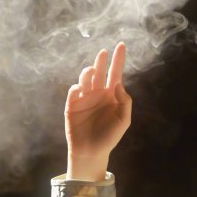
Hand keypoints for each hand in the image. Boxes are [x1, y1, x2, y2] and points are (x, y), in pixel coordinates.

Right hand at [65, 42, 131, 178]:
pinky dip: (76, 87)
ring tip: (92, 72)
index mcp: (111, 95)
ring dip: (88, 72)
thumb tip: (119, 84)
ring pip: (85, 78)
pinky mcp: (71, 105)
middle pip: (99, 72)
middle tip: (104, 53)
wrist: (91, 151)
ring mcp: (84, 98)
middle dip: (101, 61)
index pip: (115, 73)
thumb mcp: (123, 120)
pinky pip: (73, 92)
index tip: (121, 45)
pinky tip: (79, 88)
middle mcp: (97, 93)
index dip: (118, 60)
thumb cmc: (109, 136)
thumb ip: (125, 102)